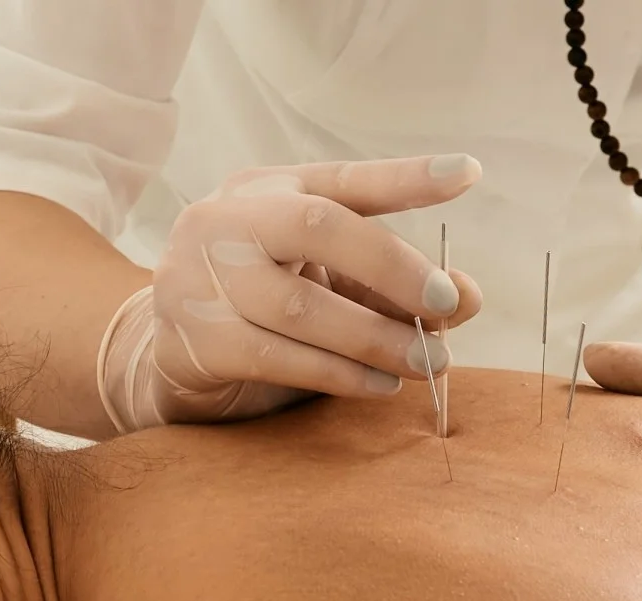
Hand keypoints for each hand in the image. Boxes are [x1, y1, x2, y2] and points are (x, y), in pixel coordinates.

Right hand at [98, 155, 487, 431]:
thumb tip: (467, 298)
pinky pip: (277, 357)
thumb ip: (395, 285)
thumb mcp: (331, 284)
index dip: (407, 177)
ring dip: (375, 338)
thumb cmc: (266, 310)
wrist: (173, 357)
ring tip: (426, 362)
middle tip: (448, 306)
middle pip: (318, 225)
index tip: (468, 173)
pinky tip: (379, 386)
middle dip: (393, 267)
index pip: (344, 180)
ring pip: (300, 306)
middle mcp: (227, 218)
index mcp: (268, 189)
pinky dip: (338, 374)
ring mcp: (200, 276)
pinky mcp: (195, 338)